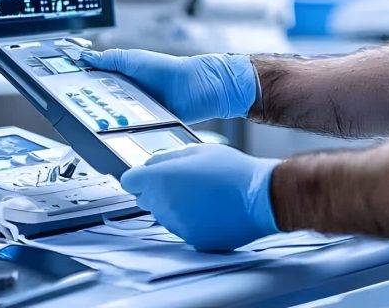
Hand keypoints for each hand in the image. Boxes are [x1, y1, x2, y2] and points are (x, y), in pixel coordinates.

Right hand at [79, 49, 256, 123]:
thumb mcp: (134, 59)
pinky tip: (115, 134)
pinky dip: (123, 133)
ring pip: (112, 120)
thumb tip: (83, 56)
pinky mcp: (144, 127)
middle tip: (76, 112)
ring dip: (106, 122)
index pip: (92, 84)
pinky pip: (129, 131)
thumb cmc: (168, 70)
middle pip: (99, 105)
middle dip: (89, 109)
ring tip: (95, 124)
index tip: (61, 92)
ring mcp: (134, 112)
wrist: (197, 88)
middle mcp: (125, 96)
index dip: (77, 89)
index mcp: (120, 78)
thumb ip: (108, 59)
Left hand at [121, 143, 279, 251]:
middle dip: (156, 189)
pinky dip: (188, 219)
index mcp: (161, 179)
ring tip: (200, 193)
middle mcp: (164, 205)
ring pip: (162, 214)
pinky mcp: (191, 240)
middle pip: (144, 199)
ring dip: (172, 204)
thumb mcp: (196, 150)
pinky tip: (208, 208)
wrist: (259, 197)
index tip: (145, 176)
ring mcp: (176, 225)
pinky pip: (180, 227)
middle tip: (181, 180)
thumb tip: (152, 164)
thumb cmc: (231, 170)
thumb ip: (167, 157)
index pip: (129, 181)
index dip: (137, 177)